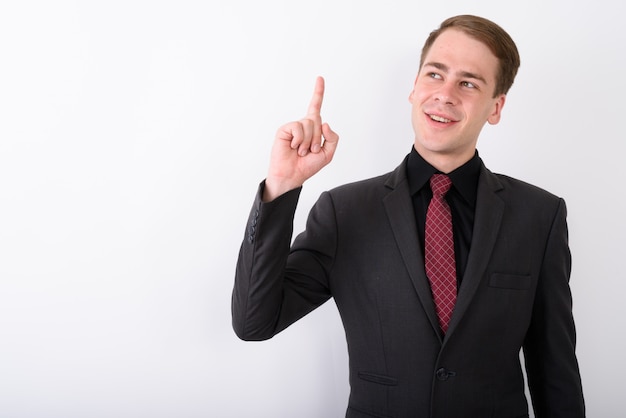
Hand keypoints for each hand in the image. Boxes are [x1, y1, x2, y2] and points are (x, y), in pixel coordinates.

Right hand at [263, 76, 338, 200]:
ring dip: (308, 142)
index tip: (320, 78)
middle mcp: (303, 125)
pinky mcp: (284, 130)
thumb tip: (325, 123)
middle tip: (310, 151)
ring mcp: (293, 127)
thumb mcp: (328, 154)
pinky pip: (298, 128)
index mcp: (313, 129)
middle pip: (317, 121)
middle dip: (317, 139)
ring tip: (301, 151)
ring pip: (309, 124)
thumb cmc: (307, 166)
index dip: (318, 92)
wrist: (292, 176)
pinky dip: (299, 140)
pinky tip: (293, 147)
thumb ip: (333, 138)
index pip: (316, 107)